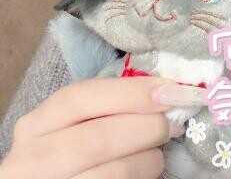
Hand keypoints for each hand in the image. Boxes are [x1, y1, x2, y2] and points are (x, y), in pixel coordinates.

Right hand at [0, 76, 205, 178]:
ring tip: (157, 155)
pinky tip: (145, 174)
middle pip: (97, 138)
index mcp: (35, 126)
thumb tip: (165, 91)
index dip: (130, 92)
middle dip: (147, 127)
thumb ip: (111, 108)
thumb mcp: (79, 125)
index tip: (170, 91)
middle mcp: (30, 160)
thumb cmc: (78, 153)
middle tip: (171, 126)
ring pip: (115, 173)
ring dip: (150, 160)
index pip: (78, 98)